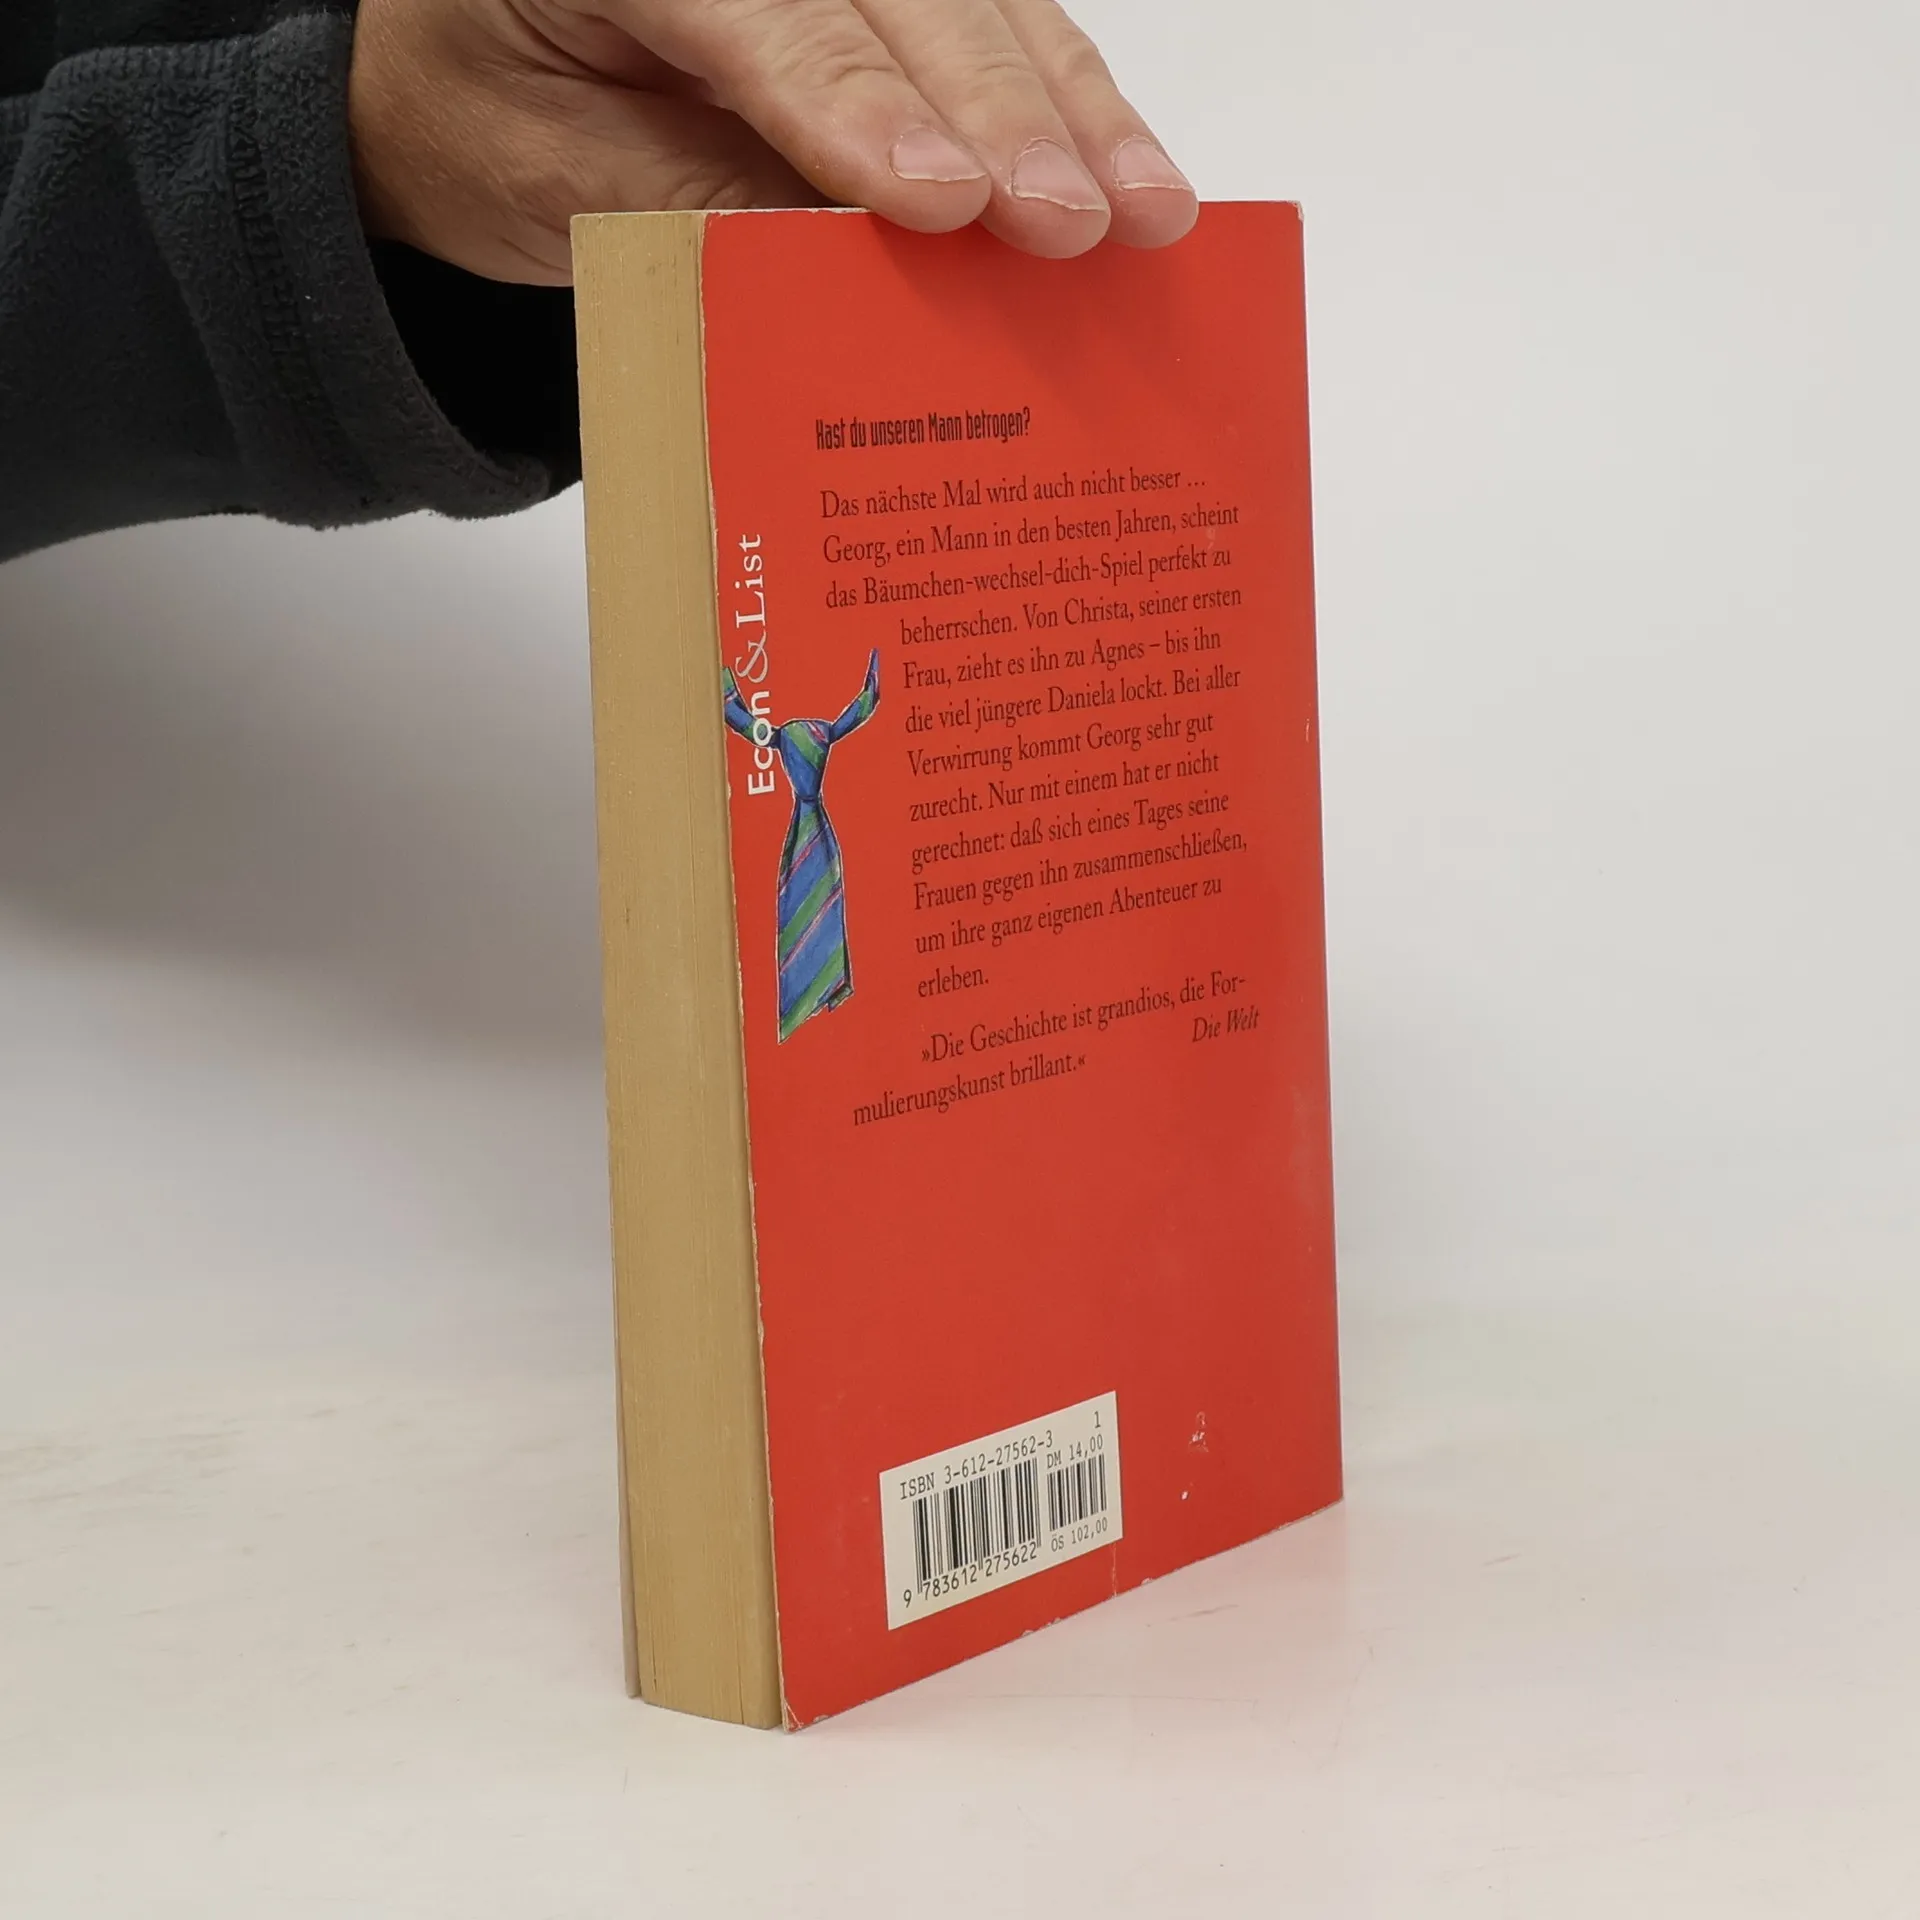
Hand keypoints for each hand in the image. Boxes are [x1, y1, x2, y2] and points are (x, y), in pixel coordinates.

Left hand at [348, 0, 1197, 284]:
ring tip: (1143, 209)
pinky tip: (1126, 167)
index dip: (867, 108)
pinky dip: (1061, 98)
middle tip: (1077, 222)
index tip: (949, 200)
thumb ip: (705, 197)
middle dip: (1006, 114)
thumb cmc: (493, 115)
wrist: (465, 67)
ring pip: (976, 1)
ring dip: (1069, 108)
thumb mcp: (561, 177)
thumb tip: (870, 257)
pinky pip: (989, 19)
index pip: (775, 17)